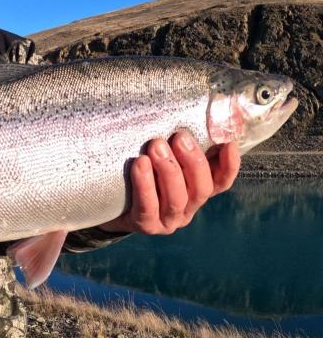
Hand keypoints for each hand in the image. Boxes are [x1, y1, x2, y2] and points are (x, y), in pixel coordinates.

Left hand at [99, 131, 239, 234]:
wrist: (109, 204)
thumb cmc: (140, 173)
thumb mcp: (161, 158)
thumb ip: (177, 146)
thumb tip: (191, 113)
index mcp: (196, 191)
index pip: (221, 181)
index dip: (229, 164)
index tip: (227, 142)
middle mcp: (187, 208)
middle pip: (201, 188)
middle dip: (192, 161)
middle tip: (179, 137)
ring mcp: (167, 220)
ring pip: (177, 198)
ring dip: (168, 170)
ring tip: (156, 146)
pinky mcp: (145, 225)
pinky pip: (147, 206)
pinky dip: (145, 184)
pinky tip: (140, 164)